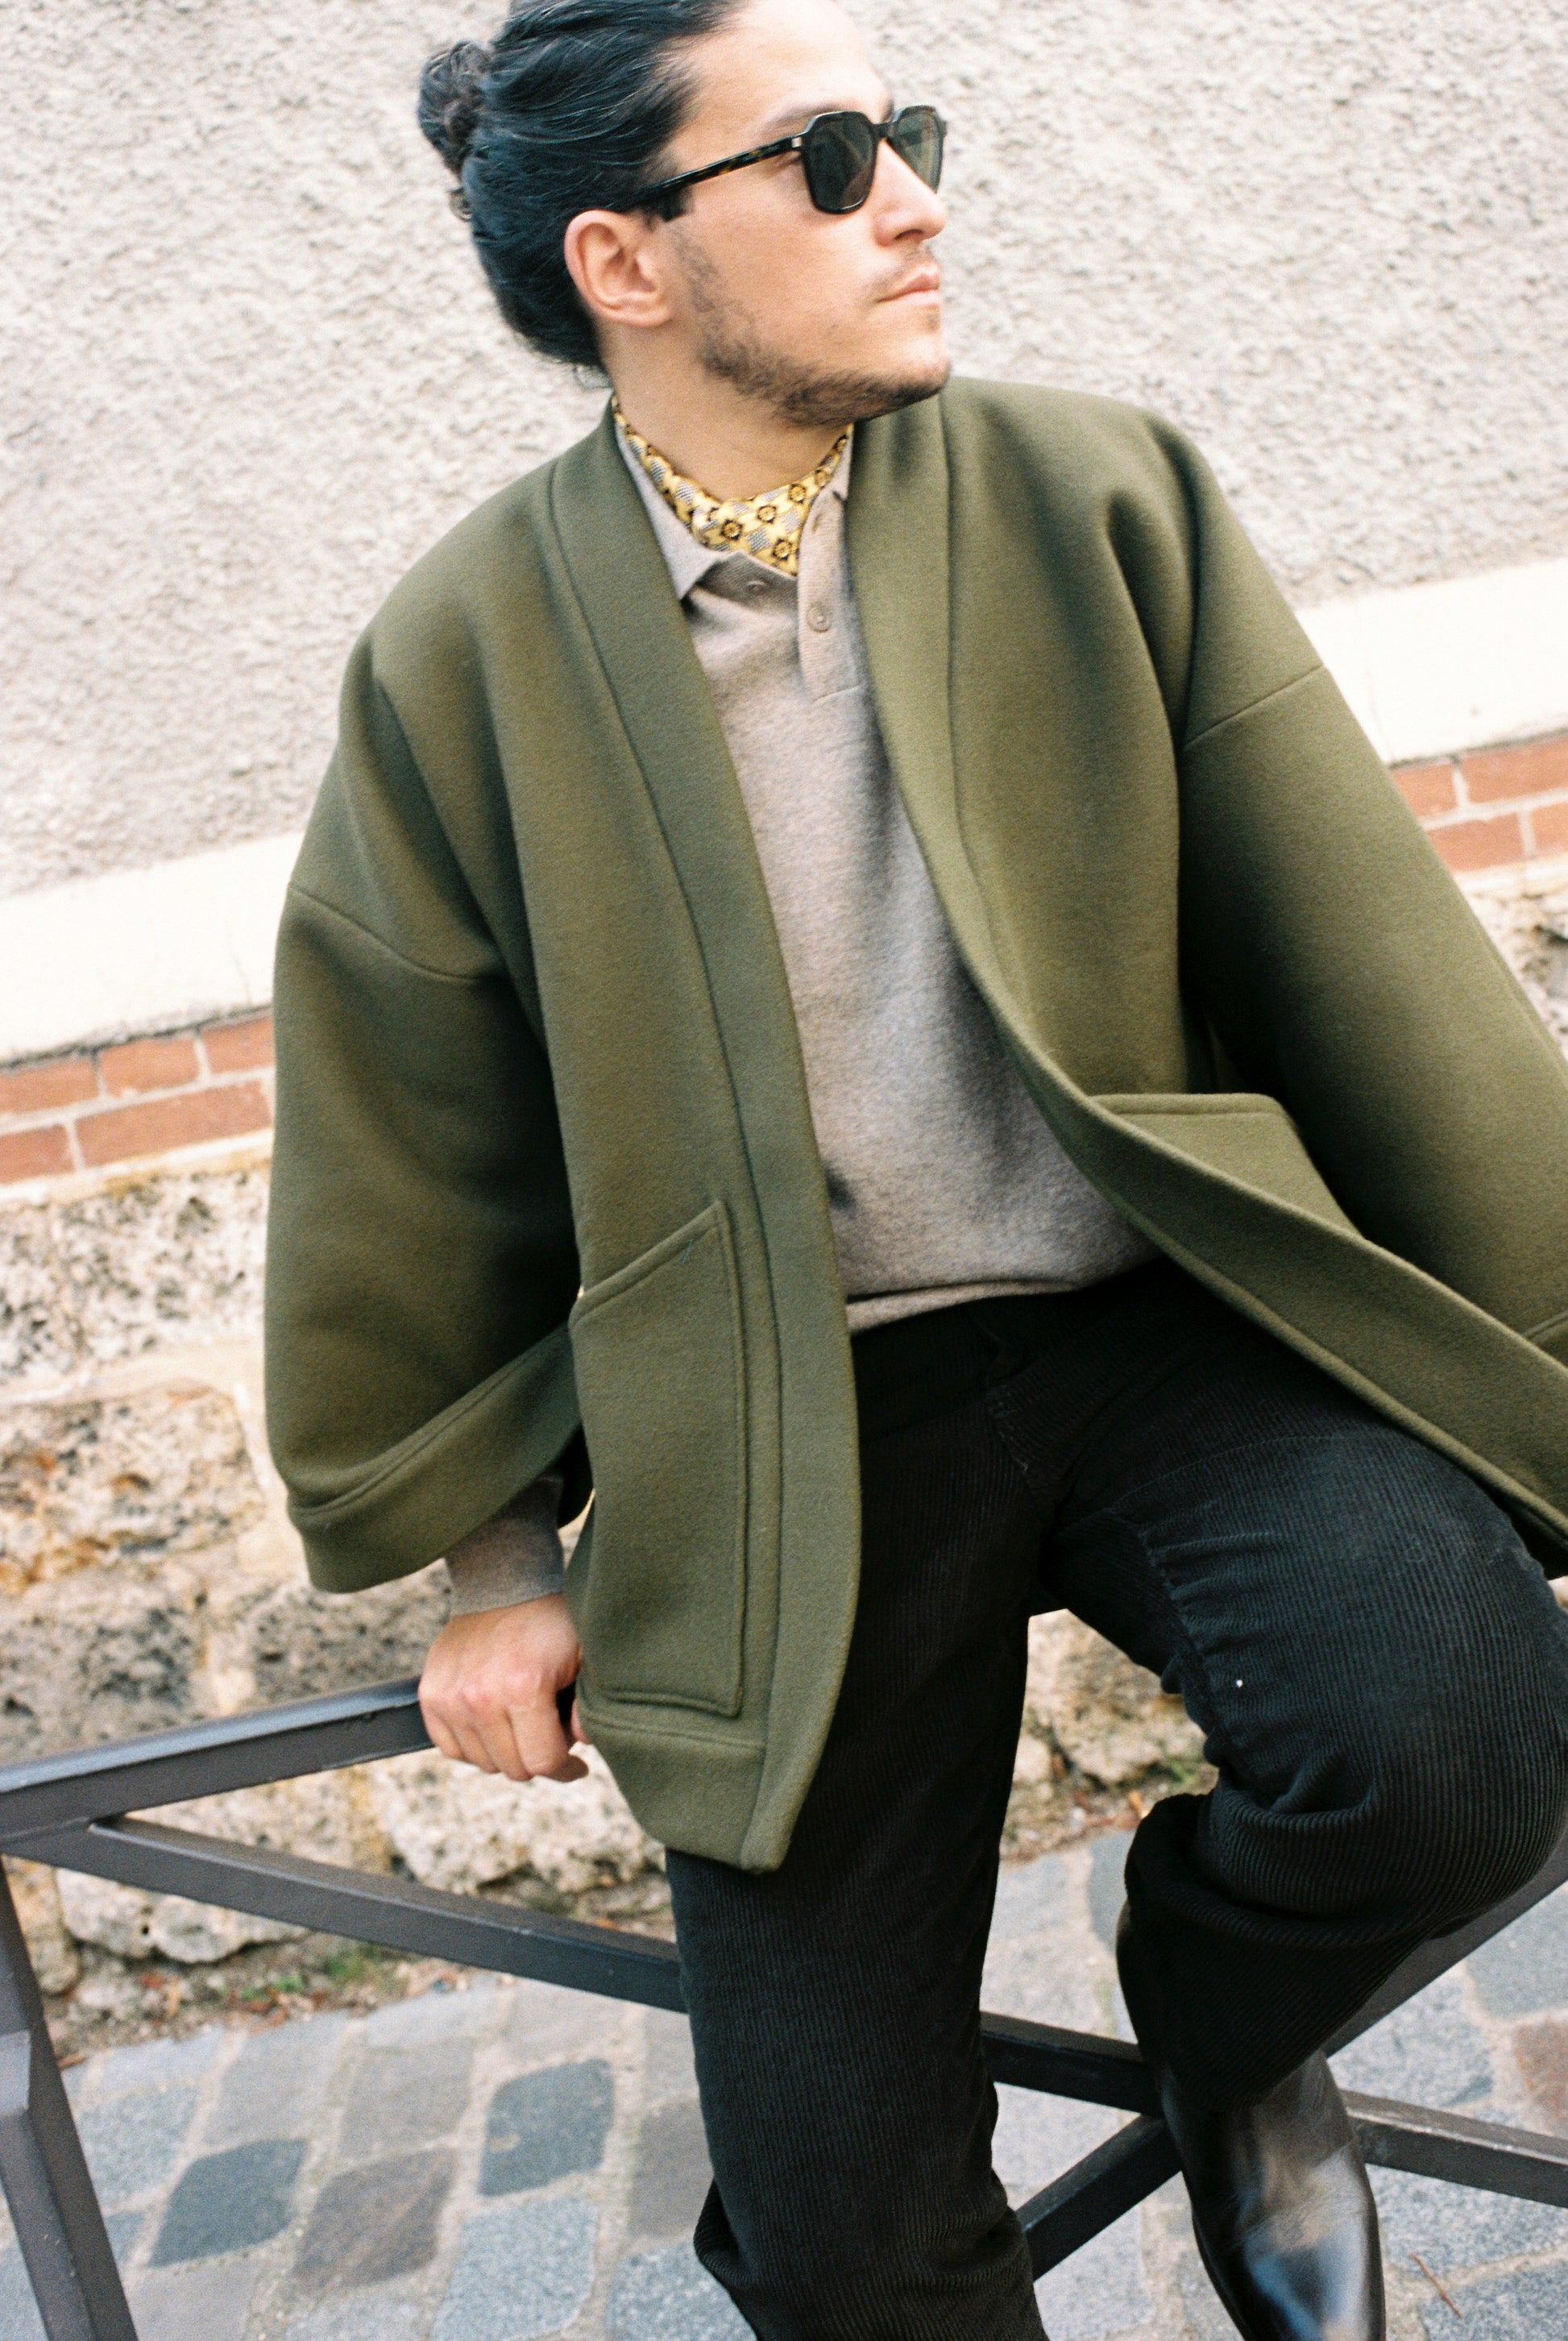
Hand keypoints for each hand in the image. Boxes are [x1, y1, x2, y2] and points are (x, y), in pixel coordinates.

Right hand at [419, 1593, 589, 1782]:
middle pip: (513, 1768)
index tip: (575, 1763)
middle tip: (548, 1732)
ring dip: (506, 1753)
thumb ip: (589, 1705)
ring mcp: (450, 1698)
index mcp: (523, 1687)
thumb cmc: (550, 1623)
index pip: (542, 1762)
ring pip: (483, 1763)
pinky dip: (474, 1746)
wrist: (502, 1586)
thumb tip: (581, 1743)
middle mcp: (481, 1697)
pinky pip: (451, 1749)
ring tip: (522, 1723)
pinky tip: (494, 1725)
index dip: (565, 1768)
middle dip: (537, 1757)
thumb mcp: (585, 1656)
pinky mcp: (430, 1695)